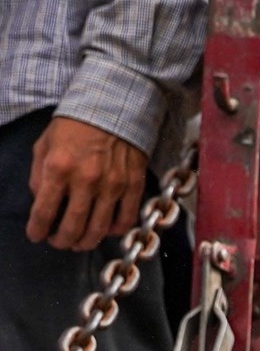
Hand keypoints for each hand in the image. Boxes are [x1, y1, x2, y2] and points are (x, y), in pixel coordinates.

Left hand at [27, 116, 146, 251]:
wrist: (113, 107)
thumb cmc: (74, 125)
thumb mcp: (44, 144)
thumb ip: (39, 174)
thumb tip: (41, 201)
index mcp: (58, 168)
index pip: (44, 211)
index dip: (37, 230)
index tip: (36, 236)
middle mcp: (85, 180)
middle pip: (72, 226)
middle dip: (62, 240)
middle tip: (58, 242)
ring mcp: (112, 185)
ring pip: (99, 228)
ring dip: (86, 241)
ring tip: (80, 243)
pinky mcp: (133, 185)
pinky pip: (126, 218)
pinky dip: (116, 230)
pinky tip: (107, 230)